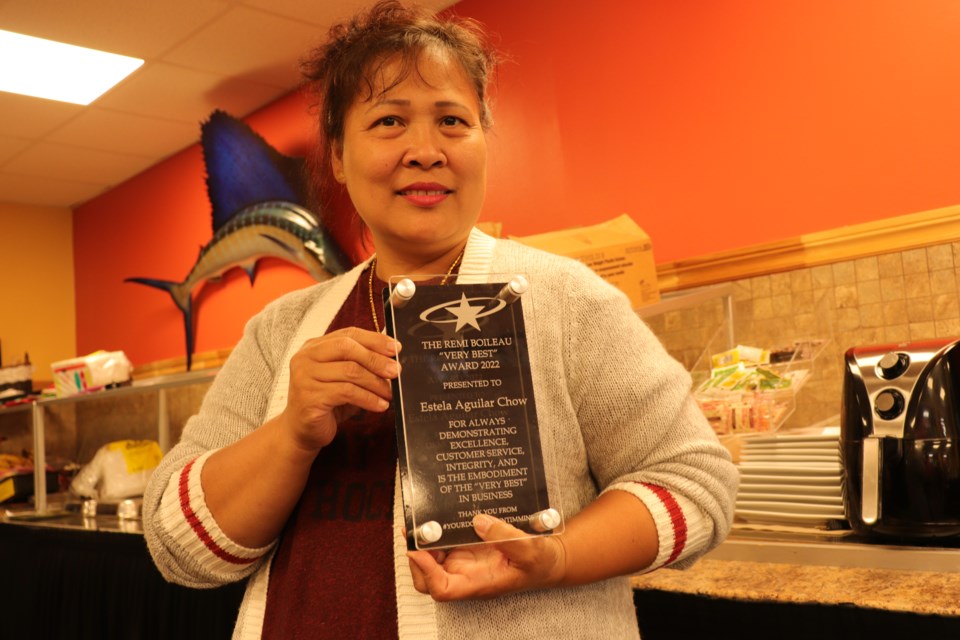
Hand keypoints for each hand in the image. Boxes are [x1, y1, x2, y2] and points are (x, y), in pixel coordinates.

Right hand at [279, 327, 400, 453]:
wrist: (302, 431)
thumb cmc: (327, 403)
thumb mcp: (344, 378)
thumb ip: (361, 363)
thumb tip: (391, 355)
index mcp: (313, 347)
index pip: (348, 334)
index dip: (375, 340)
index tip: (395, 349)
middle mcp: (305, 357)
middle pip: (347, 348)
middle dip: (376, 359)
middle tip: (396, 371)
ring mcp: (304, 376)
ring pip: (350, 371)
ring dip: (375, 383)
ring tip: (389, 393)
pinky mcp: (309, 397)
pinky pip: (346, 392)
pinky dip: (368, 398)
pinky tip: (380, 405)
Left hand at [407, 514, 566, 600]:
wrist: (549, 559)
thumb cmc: (541, 563)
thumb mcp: (530, 550)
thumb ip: (505, 537)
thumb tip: (478, 521)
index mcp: (479, 583)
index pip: (443, 589)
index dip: (426, 573)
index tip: (418, 550)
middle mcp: (467, 575)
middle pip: (428, 579)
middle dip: (416, 558)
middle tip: (414, 532)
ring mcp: (466, 562)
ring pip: (433, 560)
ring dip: (424, 543)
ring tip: (420, 521)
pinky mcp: (469, 548)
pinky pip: (446, 544)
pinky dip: (437, 534)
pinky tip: (436, 517)